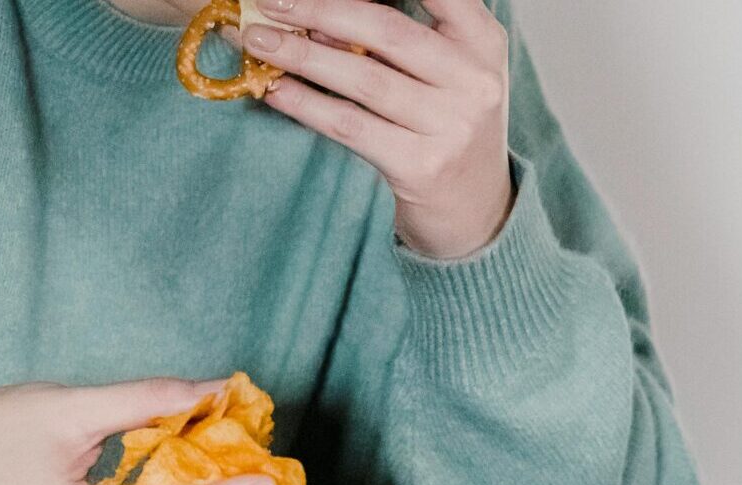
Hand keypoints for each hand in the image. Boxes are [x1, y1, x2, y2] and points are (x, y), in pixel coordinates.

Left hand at [242, 0, 514, 258]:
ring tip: (257, 41)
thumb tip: (316, 21)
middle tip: (271, 2)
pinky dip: (306, 104)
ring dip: (301, 56)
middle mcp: (473, 79)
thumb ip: (396, 43)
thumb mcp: (442, 73)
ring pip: (362, 78)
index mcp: (483, 41)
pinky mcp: (421, 166)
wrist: (474, 207)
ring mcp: (451, 126)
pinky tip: (274, 89)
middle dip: (320, 10)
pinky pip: (349, 125)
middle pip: (386, 31)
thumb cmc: (446, 125)